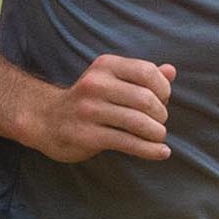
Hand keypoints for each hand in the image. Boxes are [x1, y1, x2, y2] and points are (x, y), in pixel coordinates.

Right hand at [36, 54, 175, 162]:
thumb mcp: (112, 80)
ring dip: (157, 133)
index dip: (163, 89)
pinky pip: (127, 142)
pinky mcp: (87, 135)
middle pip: (145, 99)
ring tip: (158, 137)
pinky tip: (162, 153)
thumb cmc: (89, 100)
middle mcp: (95, 85)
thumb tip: (171, 71)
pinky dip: (150, 150)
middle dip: (161, 114)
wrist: (47, 120)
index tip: (163, 101)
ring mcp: (89, 110)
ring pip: (138, 122)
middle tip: (159, 123)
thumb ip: (141, 76)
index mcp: (105, 66)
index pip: (147, 72)